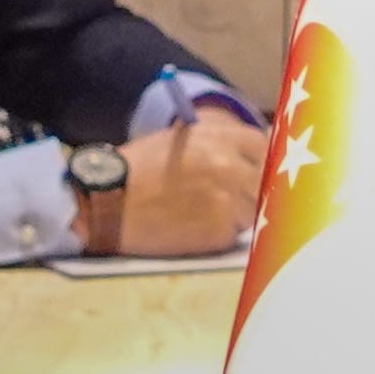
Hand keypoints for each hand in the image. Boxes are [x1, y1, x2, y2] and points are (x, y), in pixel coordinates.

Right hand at [101, 105, 260, 257]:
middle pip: (264, 182)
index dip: (260, 160)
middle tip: (231, 198)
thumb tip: (260, 149)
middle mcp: (228, 167)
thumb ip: (221, 142)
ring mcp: (226, 202)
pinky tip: (195, 228)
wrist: (110, 203)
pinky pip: (234, 234)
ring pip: (253, 212)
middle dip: (252, 190)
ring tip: (204, 213)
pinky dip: (220, 234)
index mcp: (219, 139)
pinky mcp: (218, 233)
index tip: (254, 170)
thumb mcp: (183, 139)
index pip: (264, 147)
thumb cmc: (142, 168)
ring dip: (237, 215)